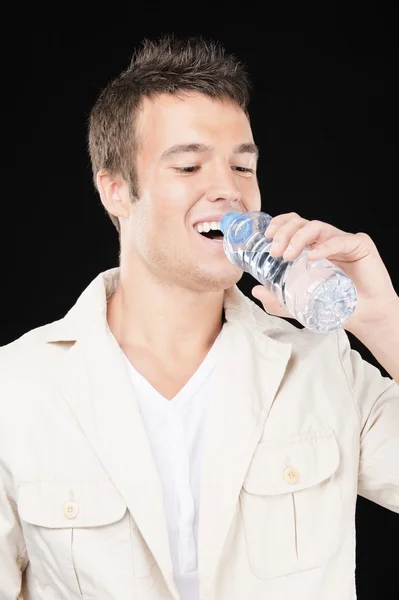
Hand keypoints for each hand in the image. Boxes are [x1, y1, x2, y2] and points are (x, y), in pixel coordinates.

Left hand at [251, 212, 397, 334]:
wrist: (364, 316)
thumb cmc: (336, 306)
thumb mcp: (298, 305)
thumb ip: (276, 299)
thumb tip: (255, 291)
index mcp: (311, 247)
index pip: (293, 226)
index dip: (279, 224)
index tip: (267, 237)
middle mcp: (325, 240)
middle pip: (300, 223)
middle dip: (283, 232)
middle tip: (274, 251)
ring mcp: (341, 241)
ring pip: (316, 226)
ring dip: (297, 238)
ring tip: (287, 255)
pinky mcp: (359, 245)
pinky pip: (340, 241)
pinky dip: (324, 247)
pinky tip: (312, 257)